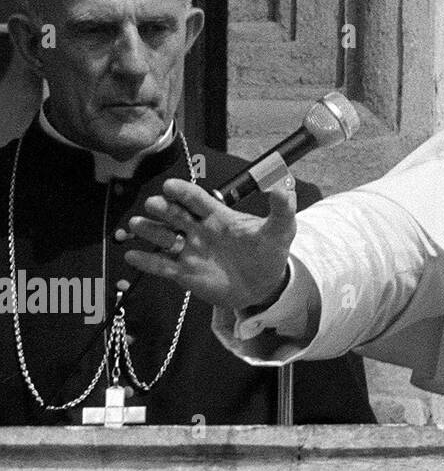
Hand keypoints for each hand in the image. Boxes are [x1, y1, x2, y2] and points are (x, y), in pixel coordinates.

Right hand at [123, 176, 297, 310]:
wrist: (265, 285)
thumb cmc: (270, 252)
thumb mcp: (281, 229)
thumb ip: (282, 208)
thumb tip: (283, 185)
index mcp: (219, 216)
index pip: (198, 199)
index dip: (184, 191)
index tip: (171, 186)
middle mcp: (200, 230)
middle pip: (175, 215)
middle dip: (163, 209)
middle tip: (154, 204)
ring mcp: (190, 251)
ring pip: (164, 237)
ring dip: (150, 230)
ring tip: (137, 225)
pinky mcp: (184, 273)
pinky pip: (161, 266)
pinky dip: (146, 261)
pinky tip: (133, 255)